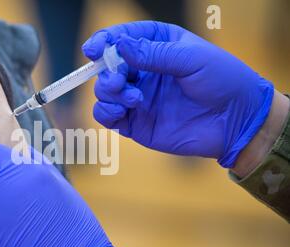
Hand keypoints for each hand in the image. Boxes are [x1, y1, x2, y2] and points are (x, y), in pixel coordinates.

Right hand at [82, 21, 273, 167]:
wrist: (237, 122)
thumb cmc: (223, 81)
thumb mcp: (192, 58)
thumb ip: (153, 53)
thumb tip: (119, 46)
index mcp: (158, 46)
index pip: (122, 38)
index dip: (104, 41)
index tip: (94, 49)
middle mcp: (144, 71)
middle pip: (108, 66)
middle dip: (107, 72)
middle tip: (120, 81)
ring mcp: (138, 97)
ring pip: (104, 91)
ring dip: (108, 93)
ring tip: (134, 99)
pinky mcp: (136, 123)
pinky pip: (108, 117)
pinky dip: (105, 113)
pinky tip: (121, 112)